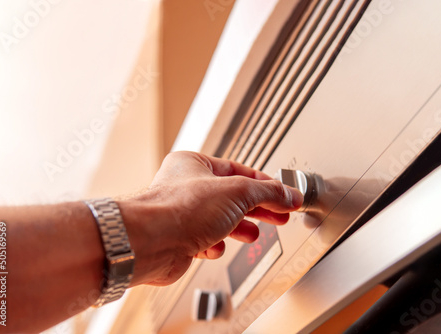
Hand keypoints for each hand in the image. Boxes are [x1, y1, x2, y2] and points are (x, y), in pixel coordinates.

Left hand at [119, 151, 302, 285]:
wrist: (151, 243)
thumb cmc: (180, 210)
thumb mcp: (237, 191)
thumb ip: (267, 192)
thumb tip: (289, 194)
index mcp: (194, 164)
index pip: (239, 171)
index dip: (265, 184)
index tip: (284, 195)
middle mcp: (186, 187)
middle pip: (232, 196)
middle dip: (257, 208)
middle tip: (278, 214)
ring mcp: (182, 214)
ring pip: (220, 220)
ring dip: (238, 228)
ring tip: (252, 233)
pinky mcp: (180, 239)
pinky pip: (205, 240)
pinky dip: (214, 245)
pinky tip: (215, 246)